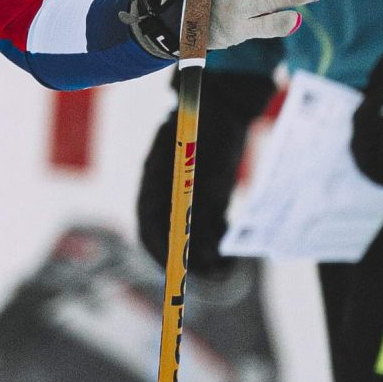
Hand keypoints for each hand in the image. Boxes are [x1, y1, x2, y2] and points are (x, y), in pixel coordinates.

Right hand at [136, 68, 274, 276]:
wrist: (225, 105)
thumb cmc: (209, 131)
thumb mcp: (204, 170)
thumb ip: (198, 206)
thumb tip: (196, 248)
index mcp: (154, 186)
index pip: (150, 229)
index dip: (163, 255)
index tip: (181, 274)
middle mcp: (166, 193)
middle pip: (172, 236)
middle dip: (190, 260)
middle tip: (215, 276)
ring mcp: (186, 194)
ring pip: (193, 233)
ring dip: (208, 254)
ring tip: (229, 268)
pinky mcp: (205, 193)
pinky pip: (208, 224)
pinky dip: (218, 238)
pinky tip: (232, 250)